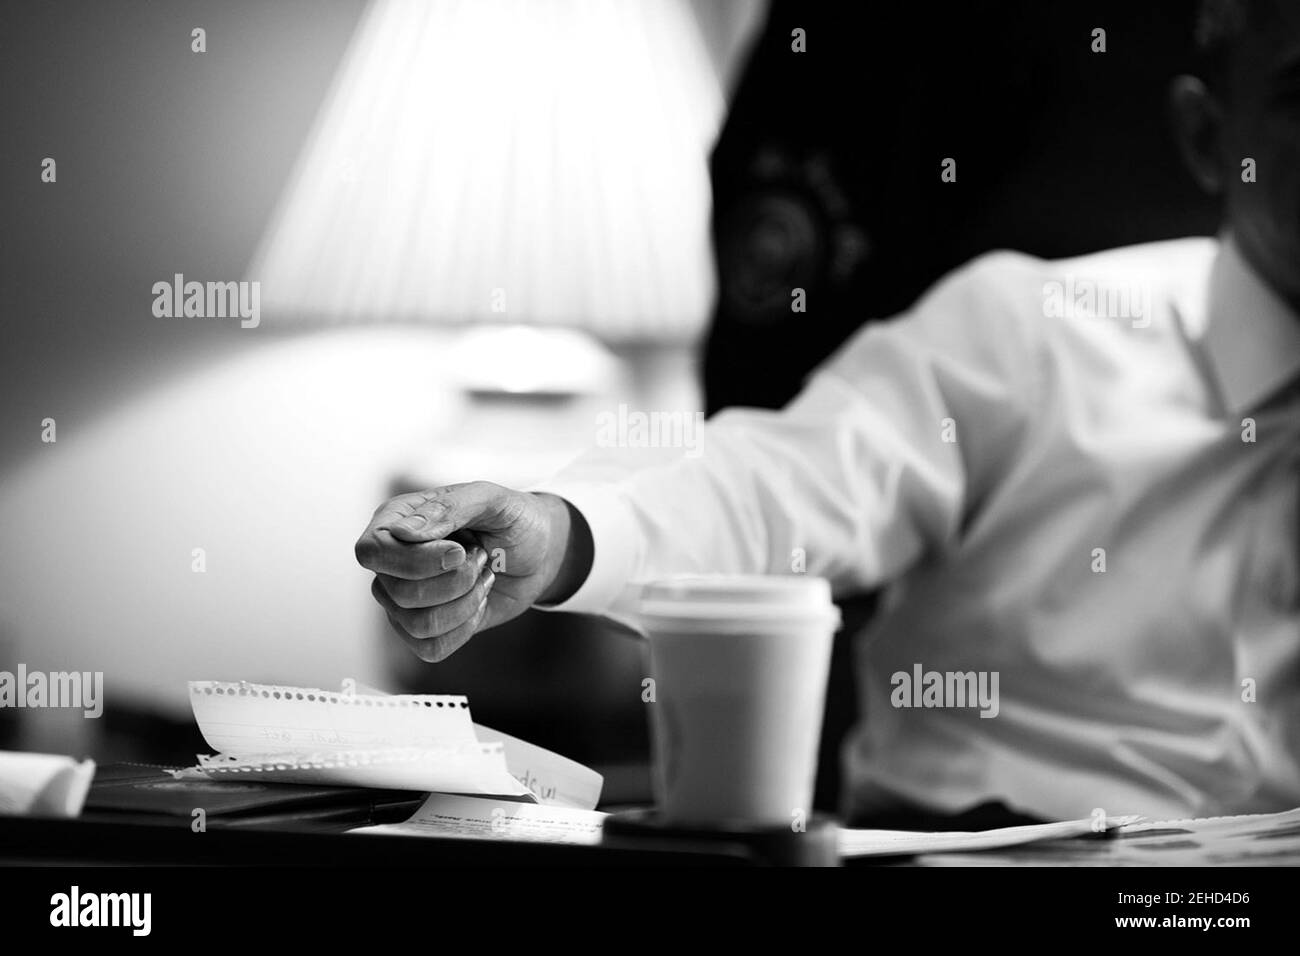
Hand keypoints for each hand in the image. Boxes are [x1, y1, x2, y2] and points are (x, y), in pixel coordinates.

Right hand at [354, 482, 588, 661]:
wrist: (540, 552)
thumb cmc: (512, 518)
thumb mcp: (491, 499)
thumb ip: (449, 508)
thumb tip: (402, 533)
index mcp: (396, 520)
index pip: (371, 552)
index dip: (414, 561)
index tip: (459, 552)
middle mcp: (392, 562)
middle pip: (399, 594)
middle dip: (456, 580)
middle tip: (480, 556)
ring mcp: (404, 599)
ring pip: (418, 624)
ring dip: (465, 603)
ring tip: (482, 577)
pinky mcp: (425, 629)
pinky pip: (431, 647)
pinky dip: (465, 627)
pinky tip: (477, 602)